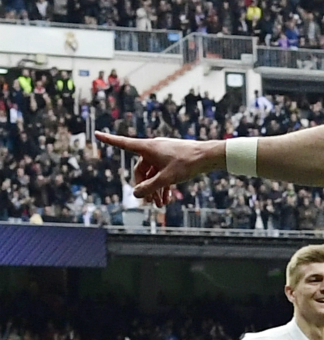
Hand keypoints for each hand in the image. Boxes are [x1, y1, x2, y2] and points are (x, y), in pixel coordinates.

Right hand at [96, 132, 222, 206]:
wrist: (209, 157)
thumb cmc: (188, 163)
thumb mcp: (167, 178)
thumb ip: (150, 187)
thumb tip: (136, 194)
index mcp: (148, 147)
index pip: (124, 144)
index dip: (109, 140)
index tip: (97, 134)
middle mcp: (154, 148)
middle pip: (140, 169)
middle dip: (143, 187)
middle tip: (149, 202)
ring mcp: (163, 154)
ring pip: (153, 174)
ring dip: (154, 189)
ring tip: (158, 205)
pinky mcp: (172, 160)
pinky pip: (162, 173)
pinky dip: (163, 185)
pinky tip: (166, 200)